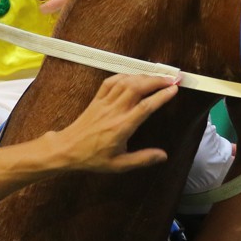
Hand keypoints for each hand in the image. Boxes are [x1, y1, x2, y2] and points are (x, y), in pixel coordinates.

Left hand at [47, 73, 178, 172]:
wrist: (66, 150)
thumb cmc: (92, 158)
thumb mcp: (119, 165)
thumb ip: (142, 159)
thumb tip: (163, 156)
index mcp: (122, 126)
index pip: (146, 106)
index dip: (161, 96)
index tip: (174, 89)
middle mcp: (114, 111)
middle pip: (138, 87)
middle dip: (156, 80)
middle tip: (171, 79)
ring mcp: (104, 103)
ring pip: (126, 81)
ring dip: (143, 76)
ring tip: (157, 77)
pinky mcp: (96, 99)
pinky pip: (111, 81)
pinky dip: (125, 75)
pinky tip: (134, 76)